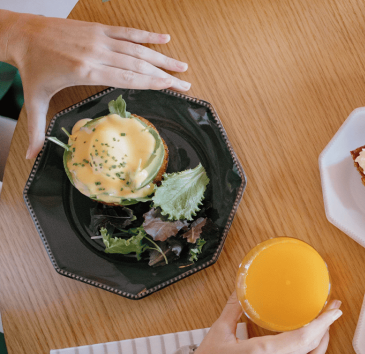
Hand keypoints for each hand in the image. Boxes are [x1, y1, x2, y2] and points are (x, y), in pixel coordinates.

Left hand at [0, 12, 189, 158]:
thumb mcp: (34, 100)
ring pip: (137, 48)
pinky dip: (146, 35)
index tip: (171, 88)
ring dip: (162, 57)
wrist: (22, 34)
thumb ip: (37, 129)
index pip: (127, 78)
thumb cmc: (32, 67)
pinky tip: (164, 38)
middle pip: (138, 65)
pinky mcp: (97, 29)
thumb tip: (30, 157)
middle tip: (186, 83)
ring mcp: (98, 39)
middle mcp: (96, 53)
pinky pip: (126, 31)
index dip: (152, 82)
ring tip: (182, 66)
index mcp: (85, 71)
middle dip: (165, 74)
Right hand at [166, 294, 341, 353]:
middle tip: (331, 313)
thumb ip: (233, 310)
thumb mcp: (217, 334)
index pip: (305, 337)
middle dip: (327, 330)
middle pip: (314, 351)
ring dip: (320, 349)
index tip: (334, 308)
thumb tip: (241, 291)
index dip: (324, 322)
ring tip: (321, 332)